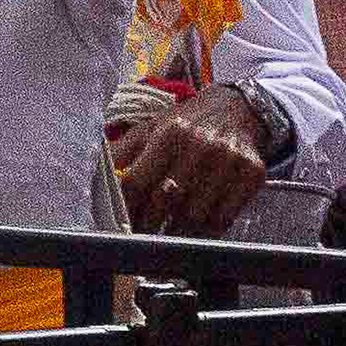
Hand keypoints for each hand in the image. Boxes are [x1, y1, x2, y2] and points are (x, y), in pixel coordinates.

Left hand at [113, 84, 274, 236]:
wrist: (239, 109)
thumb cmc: (188, 124)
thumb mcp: (152, 129)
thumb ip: (122, 153)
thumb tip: (93, 181)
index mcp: (170, 133)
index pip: (136, 182)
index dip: (125, 209)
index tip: (121, 225)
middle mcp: (201, 145)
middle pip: (165, 203)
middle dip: (148, 226)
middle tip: (143, 236)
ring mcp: (230, 160)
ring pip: (194, 216)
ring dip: (177, 232)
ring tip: (168, 235)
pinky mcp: (253, 173)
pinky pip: (224, 217)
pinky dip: (208, 231)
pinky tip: (197, 229)